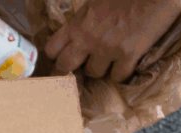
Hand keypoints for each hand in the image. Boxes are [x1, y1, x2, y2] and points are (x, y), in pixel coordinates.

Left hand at [45, 0, 180, 81]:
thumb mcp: (95, 3)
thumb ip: (83, 20)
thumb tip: (77, 31)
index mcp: (77, 23)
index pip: (51, 50)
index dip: (56, 56)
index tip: (62, 58)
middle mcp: (88, 38)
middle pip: (65, 67)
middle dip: (70, 69)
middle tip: (79, 68)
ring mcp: (107, 49)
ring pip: (93, 73)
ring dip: (100, 69)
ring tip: (109, 60)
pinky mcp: (129, 55)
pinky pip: (118, 76)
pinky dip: (122, 73)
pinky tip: (126, 63)